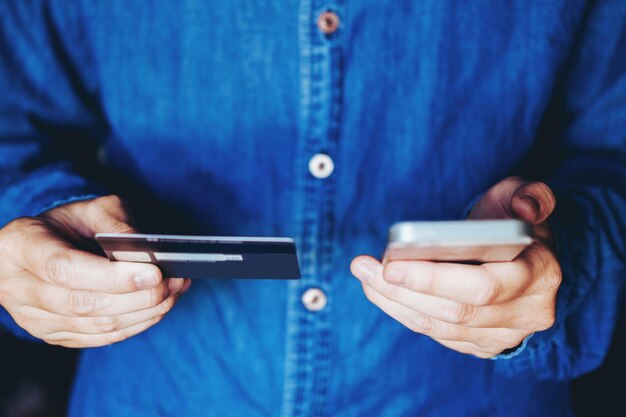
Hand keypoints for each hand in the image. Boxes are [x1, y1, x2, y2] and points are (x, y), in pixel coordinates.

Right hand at [0, 195, 190, 347]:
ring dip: (144, 312)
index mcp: (21, 245)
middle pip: (83, 303)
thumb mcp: (91, 208)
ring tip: (175, 291)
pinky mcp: (54, 335)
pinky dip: (136, 324)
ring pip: (95, 326)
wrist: (45, 246)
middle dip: (138, 296)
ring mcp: (33, 318)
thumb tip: (147, 254)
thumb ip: (117, 224)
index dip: (112, 276)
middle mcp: (18, 286)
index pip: (65, 268)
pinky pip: (100, 338)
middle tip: (174, 281)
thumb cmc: (70, 224)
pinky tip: (159, 307)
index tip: (153, 273)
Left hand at [350, 177, 561, 357]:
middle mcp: (527, 313)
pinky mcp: (482, 344)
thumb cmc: (513, 223)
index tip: (391, 264)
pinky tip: (380, 290)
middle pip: (454, 311)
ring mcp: (505, 335)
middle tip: (363, 267)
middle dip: (401, 290)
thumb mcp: (524, 197)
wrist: (525, 258)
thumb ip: (529, 196)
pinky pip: (436, 333)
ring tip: (364, 274)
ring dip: (394, 301)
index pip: (483, 286)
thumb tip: (526, 208)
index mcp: (540, 275)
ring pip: (440, 326)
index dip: (433, 280)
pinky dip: (404, 312)